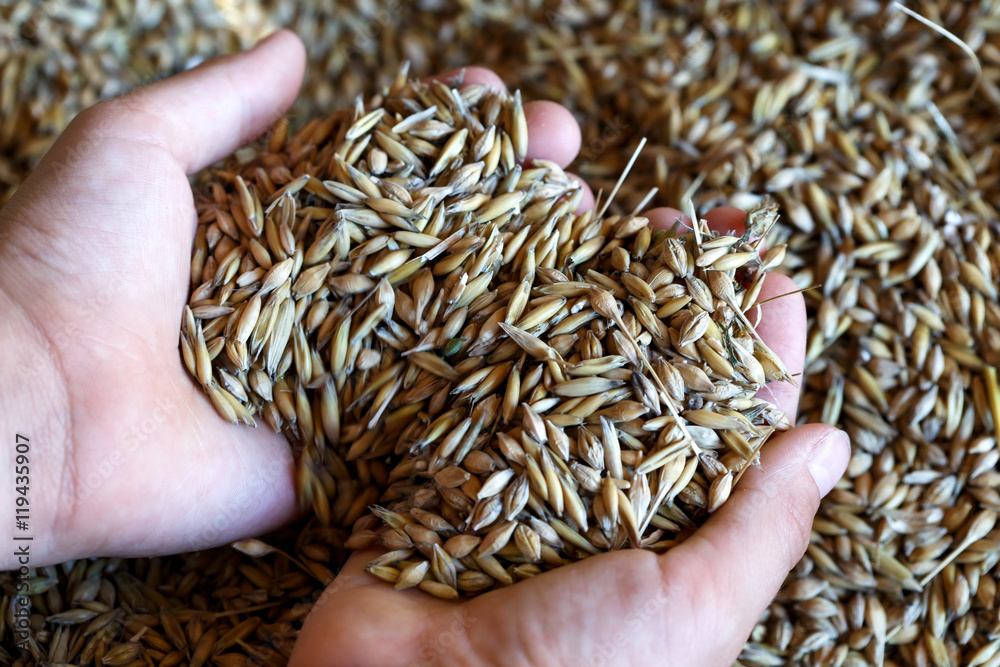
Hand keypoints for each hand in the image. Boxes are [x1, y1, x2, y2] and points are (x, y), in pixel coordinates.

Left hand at [0, 34, 588, 567]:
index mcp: (275, 227)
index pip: (382, 169)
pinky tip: (569, 340)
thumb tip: (293, 51)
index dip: (442, 131)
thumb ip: (221, 103)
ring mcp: (335, 376)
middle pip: (432, 236)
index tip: (497, 97)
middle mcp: (316, 298)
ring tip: (593, 220)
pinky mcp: (341, 448)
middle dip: (505, 190)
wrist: (30, 409)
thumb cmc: (69, 265)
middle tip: (569, 151)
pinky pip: (430, 414)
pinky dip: (499, 381)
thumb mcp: (134, 148)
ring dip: (523, 269)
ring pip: (449, 316)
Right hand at [288, 91, 849, 664]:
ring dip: (599, 286)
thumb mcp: (695, 606)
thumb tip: (830, 445)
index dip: (756, 342)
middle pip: (653, 370)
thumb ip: (759, 526)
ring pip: (571, 358)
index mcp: (672, 526)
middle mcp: (601, 489)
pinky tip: (529, 254)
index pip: (733, 418)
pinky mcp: (446, 458)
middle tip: (694, 222)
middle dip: (676, 294)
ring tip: (623, 215)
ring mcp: (523, 467)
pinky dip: (503, 313)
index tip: (769, 269)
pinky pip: (481, 374)